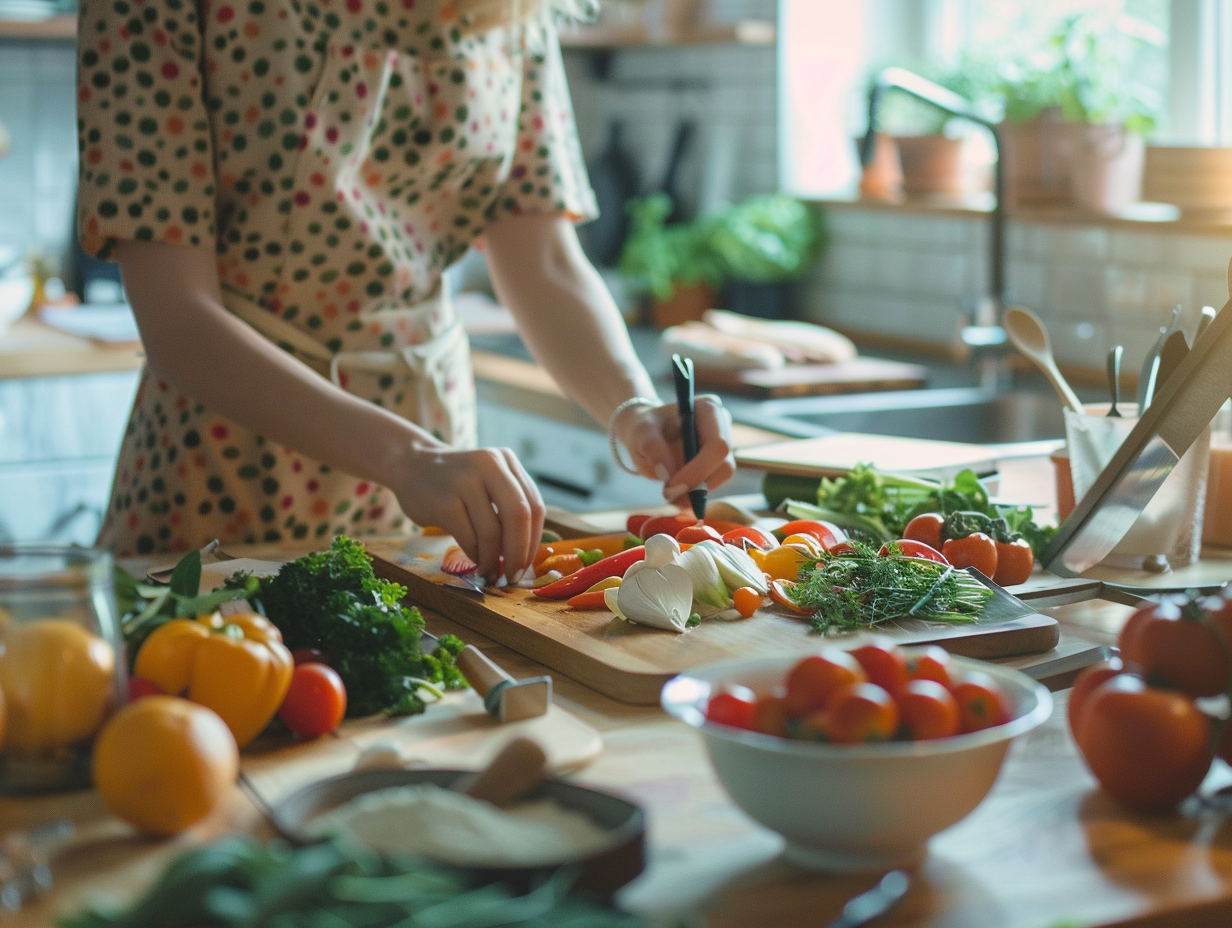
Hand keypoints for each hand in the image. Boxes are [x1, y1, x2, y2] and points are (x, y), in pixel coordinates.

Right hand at [389, 446, 544, 583]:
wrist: (411, 466)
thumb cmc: (457, 482)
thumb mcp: (489, 480)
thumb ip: (509, 505)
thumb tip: (526, 555)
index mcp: (506, 460)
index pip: (534, 506)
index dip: (534, 541)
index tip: (527, 564)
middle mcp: (489, 465)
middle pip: (518, 516)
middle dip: (519, 553)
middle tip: (514, 576)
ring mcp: (464, 481)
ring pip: (492, 531)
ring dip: (495, 560)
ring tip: (492, 573)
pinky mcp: (443, 502)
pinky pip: (469, 538)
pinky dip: (476, 555)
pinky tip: (476, 562)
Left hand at [613, 395, 734, 505]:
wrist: (644, 432)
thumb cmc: (644, 426)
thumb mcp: (641, 432)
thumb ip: (653, 449)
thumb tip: (668, 475)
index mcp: (708, 410)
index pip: (718, 445)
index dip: (699, 470)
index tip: (670, 486)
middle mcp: (722, 427)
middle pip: (725, 465)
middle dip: (697, 485)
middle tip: (668, 495)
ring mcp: (722, 447)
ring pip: (720, 479)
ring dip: (695, 493)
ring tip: (668, 494)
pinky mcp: (716, 464)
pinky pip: (712, 484)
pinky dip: (694, 494)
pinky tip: (675, 493)